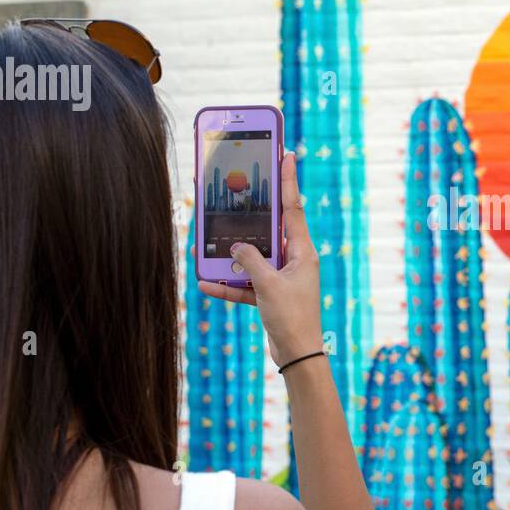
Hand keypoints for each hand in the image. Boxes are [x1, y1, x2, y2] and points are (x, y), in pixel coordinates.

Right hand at [197, 150, 324, 367]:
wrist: (297, 355)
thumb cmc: (292, 318)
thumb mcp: (268, 285)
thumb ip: (251, 261)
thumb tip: (236, 247)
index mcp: (302, 251)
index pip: (293, 208)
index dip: (288, 180)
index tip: (287, 154)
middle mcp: (294, 260)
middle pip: (269, 230)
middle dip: (249, 217)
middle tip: (235, 192)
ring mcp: (282, 277)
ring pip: (253, 258)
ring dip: (232, 256)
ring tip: (209, 243)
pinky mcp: (270, 295)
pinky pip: (246, 284)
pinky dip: (229, 284)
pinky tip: (206, 283)